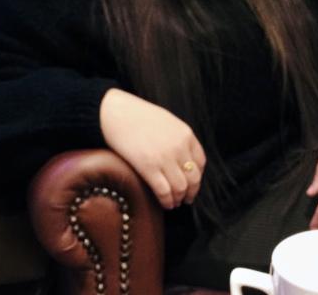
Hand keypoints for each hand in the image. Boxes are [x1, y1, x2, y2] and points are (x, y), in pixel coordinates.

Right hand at [99, 88, 205, 209]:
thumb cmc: (138, 116)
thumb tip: (183, 158)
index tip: (192, 184)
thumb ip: (178, 138)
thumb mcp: (167, 122)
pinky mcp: (148, 167)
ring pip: (180, 188)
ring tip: (173, 202)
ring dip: (178, 199)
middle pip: (193, 178)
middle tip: (185, 199)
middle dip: (191, 192)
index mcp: (185, 134)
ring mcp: (164, 157)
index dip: (197, 177)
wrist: (117, 113)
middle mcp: (179, 147)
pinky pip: (164, 191)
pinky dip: (167, 201)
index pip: (200, 162)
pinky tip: (165, 204)